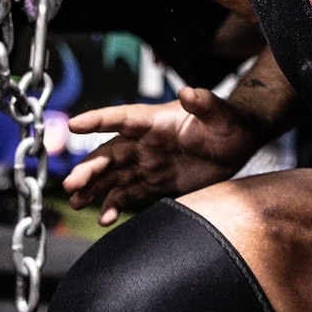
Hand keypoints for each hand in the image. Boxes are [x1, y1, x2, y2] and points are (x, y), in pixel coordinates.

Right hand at [63, 87, 267, 223]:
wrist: (239, 145)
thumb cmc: (229, 122)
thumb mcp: (220, 113)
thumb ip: (205, 103)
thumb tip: (190, 92)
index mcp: (154, 121)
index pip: (121, 119)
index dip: (97, 120)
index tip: (74, 125)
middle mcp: (144, 142)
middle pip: (109, 154)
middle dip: (90, 168)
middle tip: (72, 184)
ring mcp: (147, 164)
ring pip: (113, 177)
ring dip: (94, 189)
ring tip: (77, 202)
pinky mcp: (155, 184)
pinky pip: (129, 195)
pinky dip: (115, 206)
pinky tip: (105, 218)